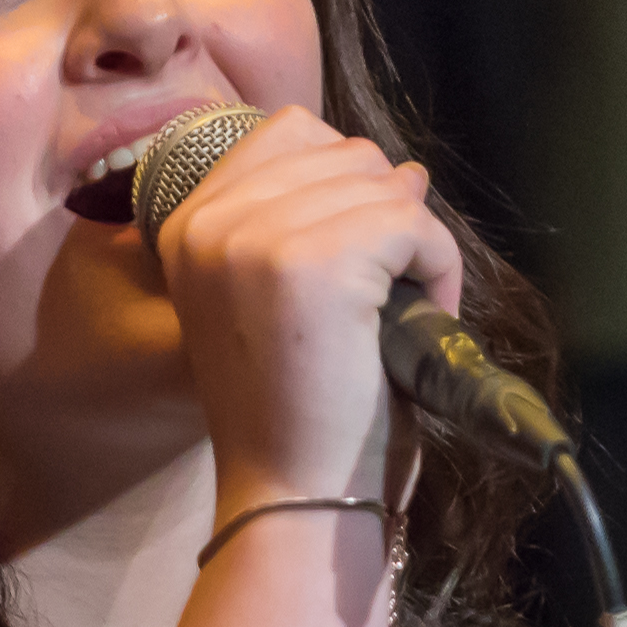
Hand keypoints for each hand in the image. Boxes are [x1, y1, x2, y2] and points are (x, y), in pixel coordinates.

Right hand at [154, 109, 460, 517]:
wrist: (295, 493)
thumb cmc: (297, 408)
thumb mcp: (277, 296)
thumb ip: (317, 219)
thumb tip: (404, 170)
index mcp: (187, 224)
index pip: (290, 132)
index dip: (347, 187)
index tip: (353, 263)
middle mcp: (211, 222)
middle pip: (346, 152)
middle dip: (386, 217)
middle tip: (384, 299)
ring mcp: (259, 238)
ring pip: (385, 182)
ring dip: (415, 246)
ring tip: (397, 315)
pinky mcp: (317, 263)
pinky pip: (414, 221)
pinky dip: (439, 269)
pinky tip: (419, 321)